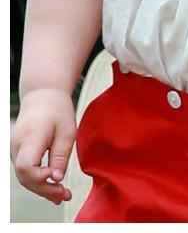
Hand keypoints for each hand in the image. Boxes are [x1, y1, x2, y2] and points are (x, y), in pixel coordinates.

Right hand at [11, 88, 76, 204]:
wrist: (42, 96)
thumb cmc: (58, 111)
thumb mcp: (67, 131)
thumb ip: (60, 155)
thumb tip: (57, 179)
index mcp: (30, 137)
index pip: (26, 166)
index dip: (40, 178)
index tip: (58, 177)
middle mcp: (17, 146)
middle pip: (24, 176)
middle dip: (44, 189)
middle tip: (65, 195)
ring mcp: (14, 150)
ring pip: (23, 176)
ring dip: (42, 188)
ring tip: (62, 195)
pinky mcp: (18, 152)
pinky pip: (25, 171)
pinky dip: (37, 180)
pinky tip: (53, 186)